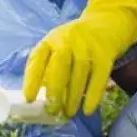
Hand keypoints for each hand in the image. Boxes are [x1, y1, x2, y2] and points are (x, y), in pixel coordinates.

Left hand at [23, 0, 136, 116]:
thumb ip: (49, 67)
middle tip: (51, 110)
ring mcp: (87, 46)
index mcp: (51, 40)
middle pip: (59, 66)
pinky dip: (92, 95)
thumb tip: (41, 99)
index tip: (29, 98)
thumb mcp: (58, 47)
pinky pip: (98, 77)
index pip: (38, 58)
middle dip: (54, 90)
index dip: (32, 79)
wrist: (107, 22)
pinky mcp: (105, 54)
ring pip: (79, 74)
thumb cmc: (76, 42)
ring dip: (72, 97)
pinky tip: (87, 110)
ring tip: (68, 113)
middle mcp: (67, 40)